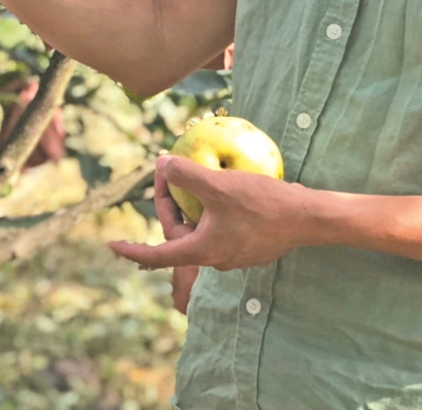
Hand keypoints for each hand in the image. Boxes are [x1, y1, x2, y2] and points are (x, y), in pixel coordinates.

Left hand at [109, 155, 316, 275]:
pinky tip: (218, 189)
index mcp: (202, 250)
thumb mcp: (218, 185)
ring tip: (188, 178)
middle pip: (178, 235)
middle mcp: (215, 258)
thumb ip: (185, 174)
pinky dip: (208, 211)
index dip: (132, 251)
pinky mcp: (249, 245)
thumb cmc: (263, 204)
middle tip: (167, 173)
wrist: (309, 218)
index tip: (112, 245)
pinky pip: (218, 229)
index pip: (157, 256)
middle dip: (167, 205)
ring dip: (189, 208)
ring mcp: (234, 254)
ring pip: (199, 232)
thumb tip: (161, 163)